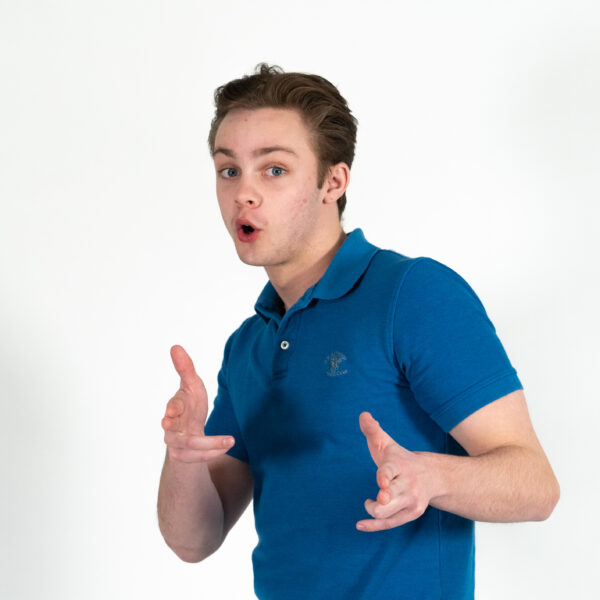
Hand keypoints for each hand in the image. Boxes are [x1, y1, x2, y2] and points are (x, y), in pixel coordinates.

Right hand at [161, 345, 233, 462]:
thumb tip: (175, 346)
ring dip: (210, 444)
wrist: (187, 432)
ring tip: (230, 441)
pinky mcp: (184, 456)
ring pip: (189, 446)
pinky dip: (212, 452)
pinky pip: (197, 458)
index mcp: (175, 407)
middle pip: (172, 431)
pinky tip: (228, 445)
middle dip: (182, 432)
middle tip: (191, 430)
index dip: (173, 408)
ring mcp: (176, 443)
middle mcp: (171, 426)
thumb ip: (185, 368)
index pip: (173, 406)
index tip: (173, 411)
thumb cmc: (190, 406)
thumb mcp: (192, 386)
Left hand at [356, 412, 432, 531]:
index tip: (381, 484)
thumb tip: (363, 414)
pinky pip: (389, 524)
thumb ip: (372, 430)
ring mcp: (410, 501)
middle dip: (382, 502)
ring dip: (374, 510)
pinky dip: (373, 526)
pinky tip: (360, 525)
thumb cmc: (400, 458)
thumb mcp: (386, 443)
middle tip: (378, 497)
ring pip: (388, 513)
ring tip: (369, 501)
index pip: (390, 472)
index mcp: (400, 465)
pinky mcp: (410, 514)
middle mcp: (408, 484)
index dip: (384, 478)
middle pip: (391, 498)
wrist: (431, 476)